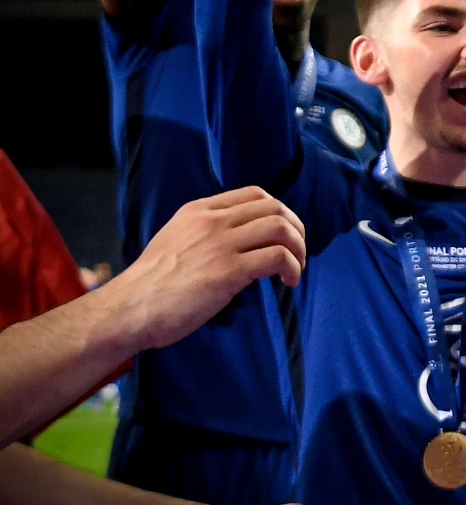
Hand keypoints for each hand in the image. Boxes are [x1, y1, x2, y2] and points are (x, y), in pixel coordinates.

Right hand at [109, 187, 305, 349]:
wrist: (128, 309)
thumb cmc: (150, 285)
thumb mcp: (174, 240)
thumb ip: (204, 234)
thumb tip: (238, 243)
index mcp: (198, 211)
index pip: (254, 194)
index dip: (278, 211)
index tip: (283, 233)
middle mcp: (211, 221)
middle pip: (275, 208)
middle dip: (296, 229)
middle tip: (297, 252)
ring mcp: (220, 244)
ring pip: (281, 228)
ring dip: (298, 248)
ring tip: (295, 268)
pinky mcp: (228, 271)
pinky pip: (277, 257)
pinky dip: (292, 268)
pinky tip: (288, 282)